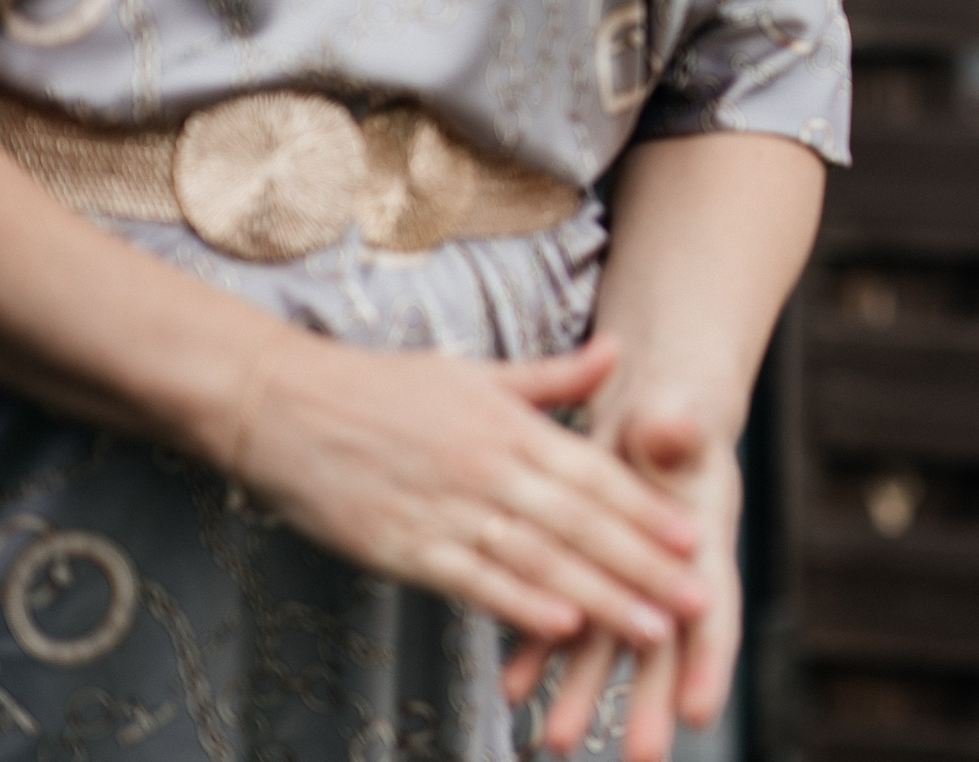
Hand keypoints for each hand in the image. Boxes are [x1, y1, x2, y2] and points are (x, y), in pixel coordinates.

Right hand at [229, 333, 705, 646]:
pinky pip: (473, 582)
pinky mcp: (402, 548)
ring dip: (602, 599)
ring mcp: (445, 511)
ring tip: (653, 628)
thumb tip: (620, 349)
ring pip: (540, 560)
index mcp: (510, 426)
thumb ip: (552, 377)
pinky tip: (562, 630)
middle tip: (697, 599)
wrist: (280, 403)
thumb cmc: (383, 388)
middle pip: (582, 524)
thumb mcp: (476, 373)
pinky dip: (520, 605)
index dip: (646, 508)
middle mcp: (487, 469)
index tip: (695, 537)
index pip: (595, 474)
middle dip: (644, 565)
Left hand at [503, 406, 743, 761]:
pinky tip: (511, 686)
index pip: (714, 603)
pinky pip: (562, 618)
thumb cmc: (675, 415)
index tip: (702, 708)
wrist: (652, 413)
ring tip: (554, 739)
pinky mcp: (586, 568)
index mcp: (706, 532)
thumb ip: (679, 428)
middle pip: (665, 644)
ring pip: (607, 643)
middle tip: (642, 757)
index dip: (710, 657)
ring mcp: (628, 575)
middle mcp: (670, 568)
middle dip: (652, 703)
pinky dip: (537, 651)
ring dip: (583, 691)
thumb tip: (675, 429)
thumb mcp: (681, 415)